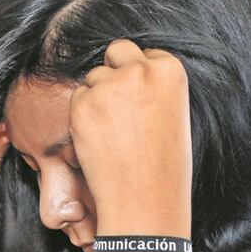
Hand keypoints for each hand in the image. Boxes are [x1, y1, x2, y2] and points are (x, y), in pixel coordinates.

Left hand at [70, 40, 191, 235]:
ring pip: (94, 77)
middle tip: (118, 108)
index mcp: (170, 69)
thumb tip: (129, 73)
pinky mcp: (83, 102)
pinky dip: (81, 116)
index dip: (139, 77)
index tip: (139, 101)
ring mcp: (109, 84)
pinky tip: (98, 139)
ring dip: (97, 98)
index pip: (146, 54)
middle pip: (117, 51)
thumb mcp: (173, 116)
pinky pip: (77, 98)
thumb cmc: (164, 166)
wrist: (145, 199)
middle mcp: (140, 70)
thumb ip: (154, 88)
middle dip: (114, 72)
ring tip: (113, 133)